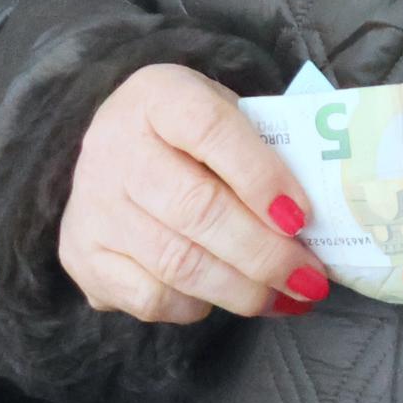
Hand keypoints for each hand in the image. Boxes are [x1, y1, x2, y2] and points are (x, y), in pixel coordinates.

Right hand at [57, 62, 327, 324]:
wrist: (116, 149)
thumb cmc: (192, 136)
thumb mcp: (226, 115)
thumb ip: (267, 151)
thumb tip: (319, 221)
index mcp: (157, 95)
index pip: (208, 129)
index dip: (260, 175)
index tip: (303, 217)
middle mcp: (114, 146)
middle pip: (196, 208)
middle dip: (265, 253)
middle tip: (310, 277)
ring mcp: (93, 204)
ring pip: (177, 262)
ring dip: (244, 289)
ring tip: (288, 296)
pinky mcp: (83, 255)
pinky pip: (150, 298)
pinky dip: (198, 306)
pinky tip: (227, 296)